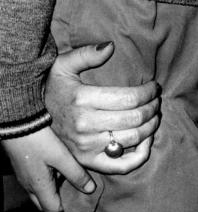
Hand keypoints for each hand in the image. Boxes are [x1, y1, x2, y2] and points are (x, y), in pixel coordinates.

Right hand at [2, 126, 95, 211]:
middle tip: (72, 185)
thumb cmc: (39, 141)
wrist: (18, 123)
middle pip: (44, 203)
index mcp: (38, 186)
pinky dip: (47, 179)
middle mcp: (29, 185)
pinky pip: (35, 181)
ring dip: (53, 188)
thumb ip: (76, 174)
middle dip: (59, 199)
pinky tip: (56, 164)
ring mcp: (24, 177)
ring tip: (67, 173)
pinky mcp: (23, 168)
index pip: (52, 210)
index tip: (78, 194)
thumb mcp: (62, 157)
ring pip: (40, 192)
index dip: (66, 206)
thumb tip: (90, 189)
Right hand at [45, 42, 159, 173]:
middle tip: (156, 101)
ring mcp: (87, 147)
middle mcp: (85, 126)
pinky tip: (146, 142)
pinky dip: (140, 156)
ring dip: (151, 127)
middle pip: (135, 118)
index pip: (130, 98)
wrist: (28, 120)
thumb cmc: (50, 89)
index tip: (154, 87)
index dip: (149, 92)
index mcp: (83, 100)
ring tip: (154, 116)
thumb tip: (110, 46)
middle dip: (153, 107)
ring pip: (133, 139)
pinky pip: (121, 165)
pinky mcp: (88, 161)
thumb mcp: (62, 66)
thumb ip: (86, 54)